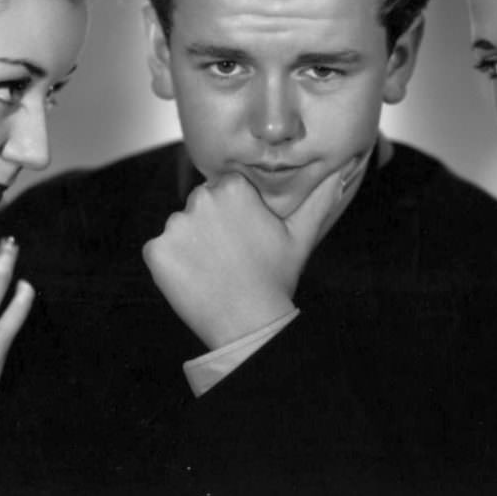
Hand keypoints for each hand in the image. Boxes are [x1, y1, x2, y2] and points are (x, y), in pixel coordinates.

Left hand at [143, 159, 359, 349]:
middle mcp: (200, 199)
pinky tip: (194, 278)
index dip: (233, 213)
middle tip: (229, 255)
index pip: (223, 189)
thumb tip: (341, 172)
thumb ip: (319, 198)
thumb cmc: (276, 278)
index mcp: (233, 188)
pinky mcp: (156, 251)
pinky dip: (172, 264)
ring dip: (190, 244)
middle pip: (199, 205)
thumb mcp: (301, 235)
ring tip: (214, 269)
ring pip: (180, 228)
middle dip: (209, 225)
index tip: (242, 236)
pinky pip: (159, 251)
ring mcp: (175, 225)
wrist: (250, 322)